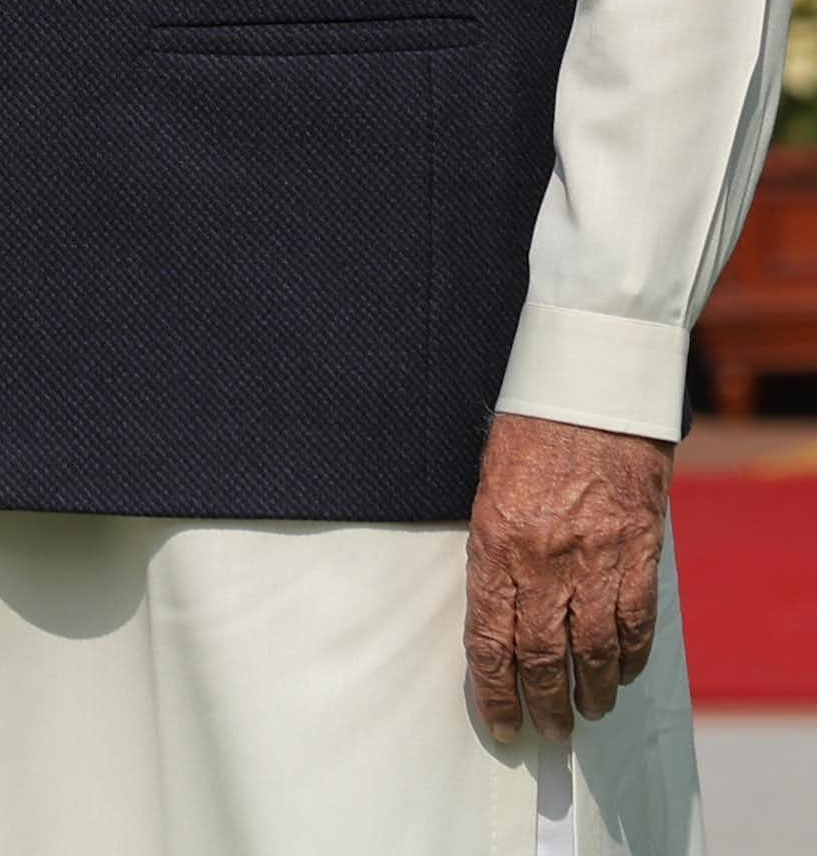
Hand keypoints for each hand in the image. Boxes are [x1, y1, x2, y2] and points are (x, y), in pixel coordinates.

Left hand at [465, 411, 671, 742]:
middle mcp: (544, 560)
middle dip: (544, 704)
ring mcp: (595, 559)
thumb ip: (493, 549)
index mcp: (495, 542)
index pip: (490, 639)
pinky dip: (631, 657)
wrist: (589, 394)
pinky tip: (624, 673)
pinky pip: (636, 622)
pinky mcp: (637, 553)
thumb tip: (496, 611)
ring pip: (595, 651)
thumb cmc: (529, 433)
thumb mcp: (488, 487)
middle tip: (546, 730)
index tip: (499, 720)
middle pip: (543, 657)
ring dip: (593, 691)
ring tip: (588, 711)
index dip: (494, 690)